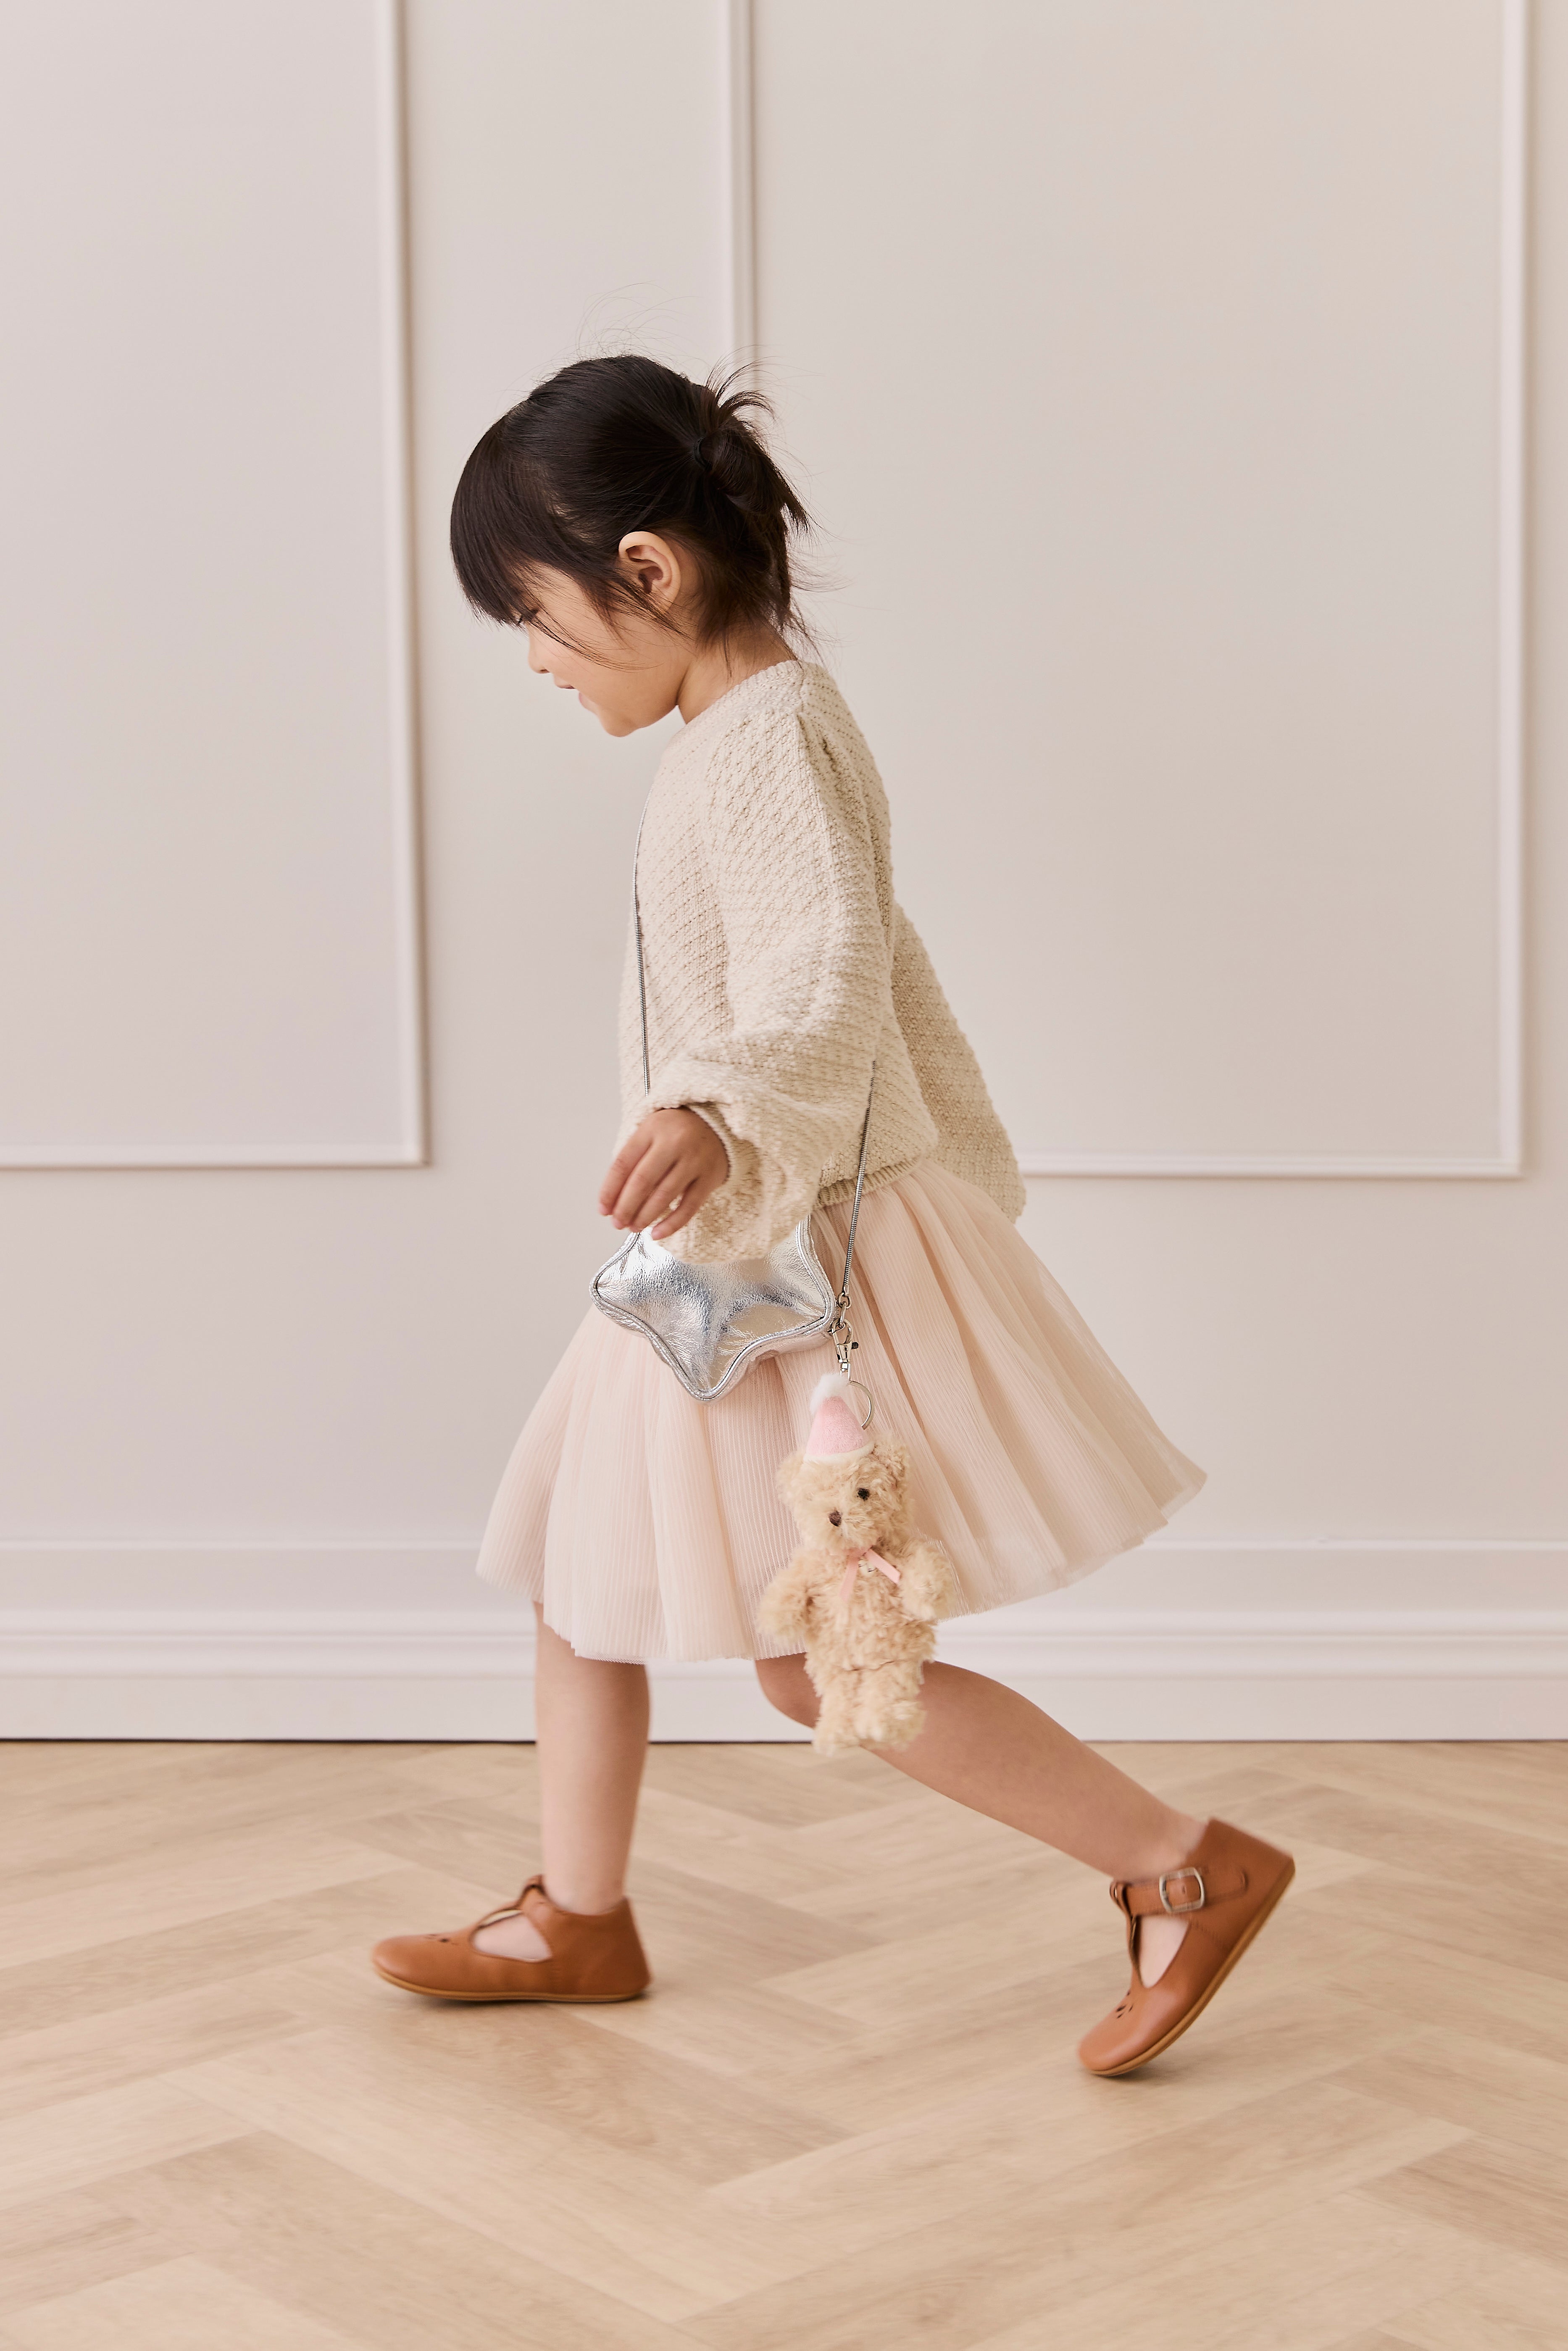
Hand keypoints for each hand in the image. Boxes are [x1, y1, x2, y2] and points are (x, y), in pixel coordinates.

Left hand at [598, 1107, 728, 1241]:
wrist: (717, 1125)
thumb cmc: (675, 1133)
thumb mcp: (651, 1134)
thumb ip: (634, 1160)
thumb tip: (614, 1201)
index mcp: (651, 1130)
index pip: (623, 1163)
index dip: (610, 1190)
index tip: (603, 1209)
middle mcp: (674, 1143)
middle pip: (642, 1181)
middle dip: (626, 1207)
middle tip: (617, 1223)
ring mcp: (694, 1160)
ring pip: (665, 1195)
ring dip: (645, 1216)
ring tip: (633, 1227)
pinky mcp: (709, 1178)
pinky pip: (689, 1206)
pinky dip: (672, 1224)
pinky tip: (657, 1234)